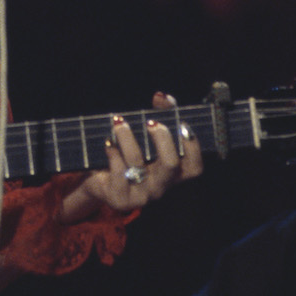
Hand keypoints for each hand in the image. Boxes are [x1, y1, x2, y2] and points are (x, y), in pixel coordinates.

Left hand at [60, 92, 202, 220]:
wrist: (101, 180)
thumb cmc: (131, 153)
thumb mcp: (147, 134)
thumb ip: (161, 113)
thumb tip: (161, 97)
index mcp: (174, 174)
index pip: (194, 167)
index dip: (192, 147)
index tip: (183, 124)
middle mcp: (162, 187)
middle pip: (170, 164)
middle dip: (161, 139)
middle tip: (150, 122)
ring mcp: (142, 195)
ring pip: (138, 163)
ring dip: (127, 137)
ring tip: (118, 122)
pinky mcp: (121, 199)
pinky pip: (118, 173)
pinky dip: (113, 153)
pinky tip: (108, 143)